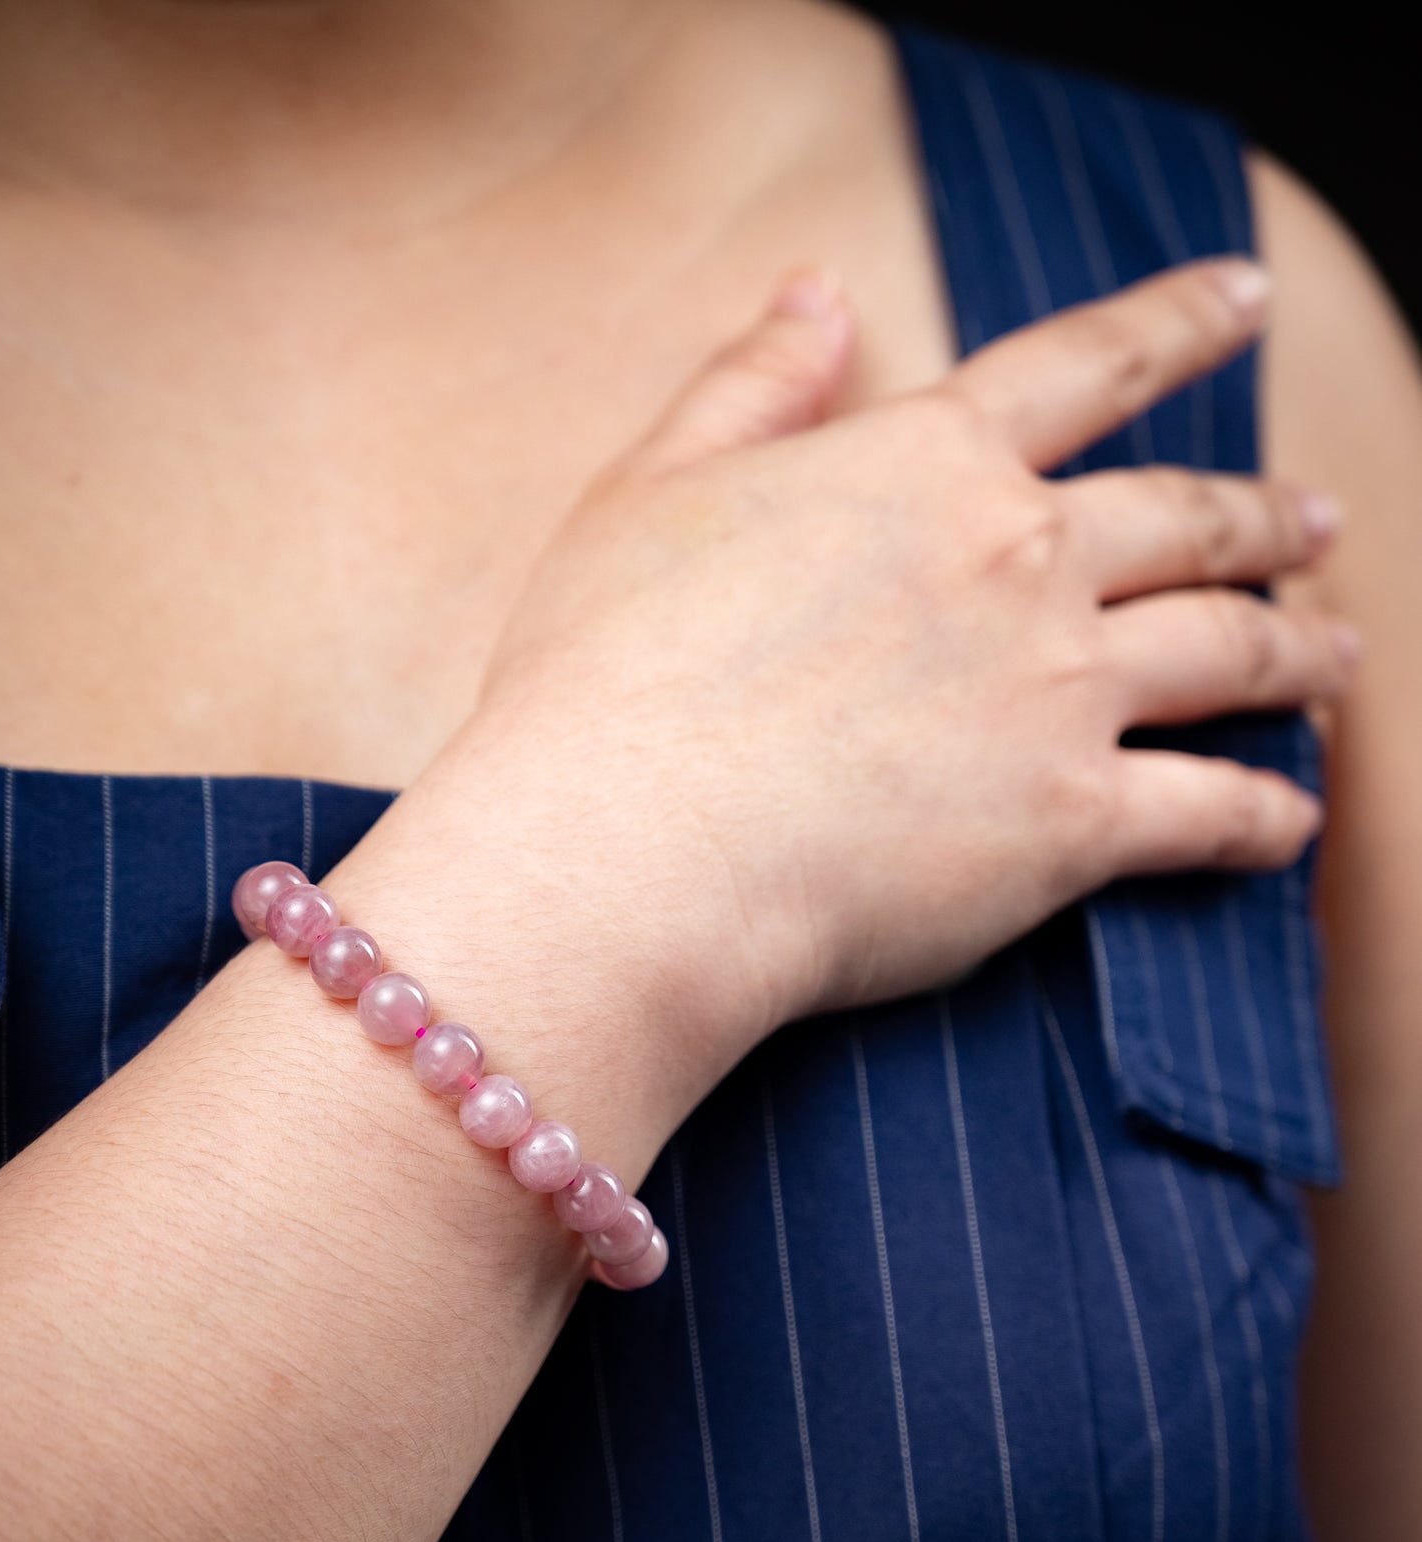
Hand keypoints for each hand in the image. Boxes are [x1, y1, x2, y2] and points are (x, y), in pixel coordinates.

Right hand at [451, 259, 1352, 1083]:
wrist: (624, 845)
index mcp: (925, 465)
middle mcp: (1022, 560)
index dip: (1175, 321)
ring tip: (1340, 652)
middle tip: (1315, 521)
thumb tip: (820, 288)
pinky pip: (1210, 813)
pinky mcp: (1073, 825)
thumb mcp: (653, 487)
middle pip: (1189, 515)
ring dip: (1302, 649)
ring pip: (1232, 649)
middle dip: (1266, 513)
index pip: (1083, 365)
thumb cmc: (607, 674)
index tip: (1241, 298)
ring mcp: (1061, 691)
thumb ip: (751, 384)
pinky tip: (1292, 822)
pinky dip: (1266, 819)